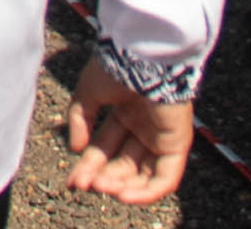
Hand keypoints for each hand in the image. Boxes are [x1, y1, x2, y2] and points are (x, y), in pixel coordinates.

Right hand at [60, 65, 191, 205]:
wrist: (142, 55)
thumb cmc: (116, 66)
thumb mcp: (88, 91)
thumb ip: (80, 119)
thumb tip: (76, 149)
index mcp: (124, 113)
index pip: (105, 148)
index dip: (89, 166)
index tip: (73, 182)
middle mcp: (143, 128)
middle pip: (122, 165)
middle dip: (103, 177)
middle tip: (84, 185)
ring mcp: (162, 137)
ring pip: (143, 175)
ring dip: (122, 187)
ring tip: (101, 188)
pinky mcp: (177, 144)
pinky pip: (166, 178)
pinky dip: (147, 193)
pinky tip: (123, 196)